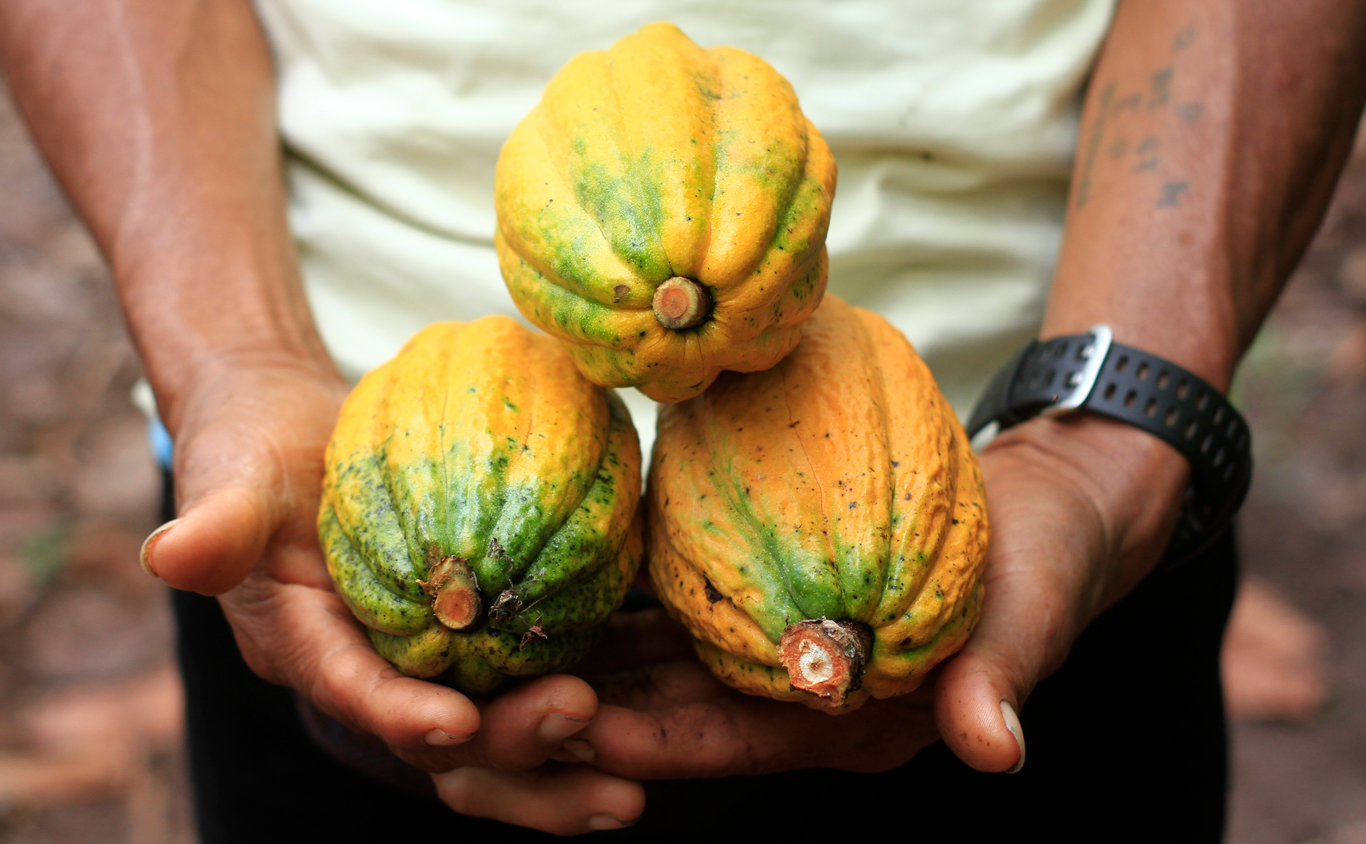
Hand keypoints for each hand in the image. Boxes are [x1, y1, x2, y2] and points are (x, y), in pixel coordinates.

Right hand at [139, 354, 637, 827]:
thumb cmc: (252, 452)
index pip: (355, 696)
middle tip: (582, 723)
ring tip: (639, 780)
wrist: (297, 437)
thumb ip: (215, 522)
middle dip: (512, 751)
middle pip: (446, 745)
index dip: (400, 717)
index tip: (454, 724)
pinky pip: (545, 668)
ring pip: (506, 733)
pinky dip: (607, 683)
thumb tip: (171, 552)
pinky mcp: (485, 635)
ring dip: (569, 759)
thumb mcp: (228, 475)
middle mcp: (378, 677)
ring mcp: (436, 665)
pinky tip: (668, 679)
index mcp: (310, 651)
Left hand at [529, 412, 1186, 798]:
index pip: (731, 746)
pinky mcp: (759, 593)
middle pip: (669, 720)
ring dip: (581, 657)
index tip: (577, 728)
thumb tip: (995, 747)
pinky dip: (620, 596)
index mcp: (847, 725)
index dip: (654, 742)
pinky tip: (557, 572)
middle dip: (584, 714)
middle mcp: (791, 698)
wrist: (1048, 505)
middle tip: (492, 699)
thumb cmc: (1042, 562)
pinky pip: (675, 603)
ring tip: (494, 640)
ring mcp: (769, 649)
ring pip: (657, 666)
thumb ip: (1000, 679)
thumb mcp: (1030, 614)